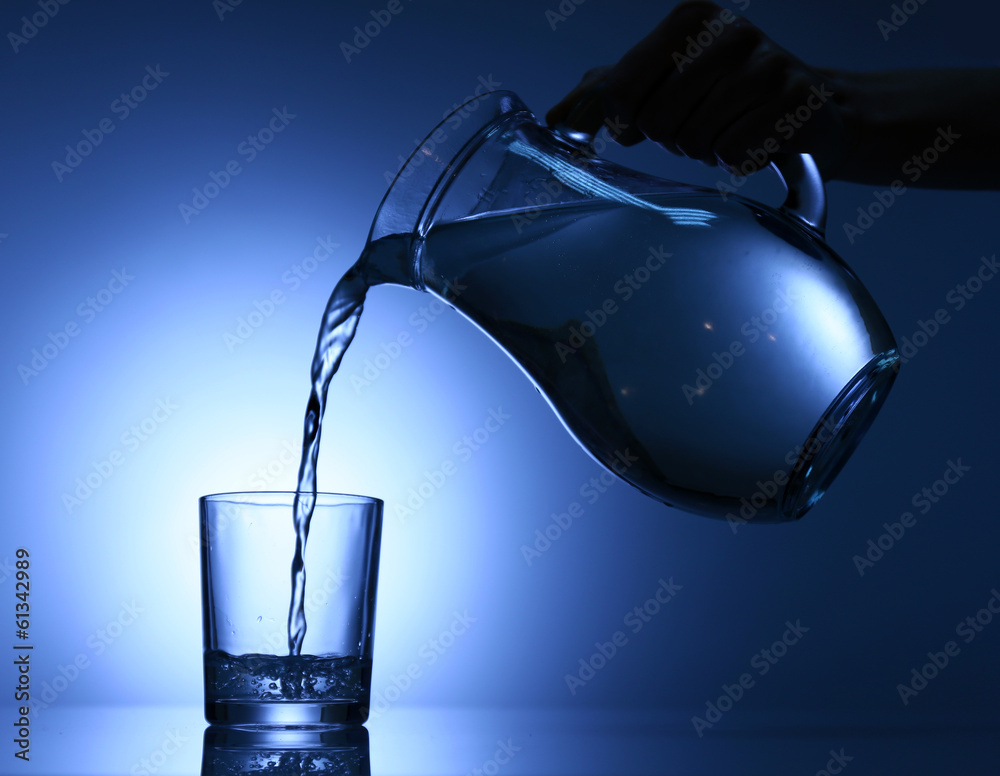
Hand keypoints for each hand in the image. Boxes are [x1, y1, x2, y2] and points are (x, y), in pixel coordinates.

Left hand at [546, 1, 856, 178]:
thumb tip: (555, 118)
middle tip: (698, 123)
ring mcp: (768, 66)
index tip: (643, 121)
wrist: (810, 108)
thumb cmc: (725, 94)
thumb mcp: (663, 82)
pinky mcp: (796, 102)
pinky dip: (739, 160)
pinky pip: (736, 156)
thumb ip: (605, 94)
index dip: (627, 122)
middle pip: (657, 124)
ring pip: (696, 143)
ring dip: (706, 150)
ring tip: (728, 128)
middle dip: (672, 138)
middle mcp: (730, 33)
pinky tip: (755, 139)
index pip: (621, 92)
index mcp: (689, 20)